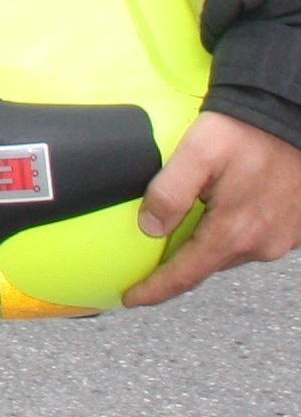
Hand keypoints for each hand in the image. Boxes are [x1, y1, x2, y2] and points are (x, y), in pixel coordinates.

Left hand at [123, 112, 300, 305]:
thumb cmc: (244, 132)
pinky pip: (254, 240)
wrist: (288, 118)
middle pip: (208, 263)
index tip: (131, 298)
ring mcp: (281, 239)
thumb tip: (150, 227)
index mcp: (233, 233)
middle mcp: (261, 244)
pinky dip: (233, 233)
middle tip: (152, 258)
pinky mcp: (294, 229)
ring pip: (231, 252)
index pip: (186, 275)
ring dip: (208, 245)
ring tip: (186, 228)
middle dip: (180, 264)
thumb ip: (169, 191)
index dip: (155, 290)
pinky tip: (222, 212)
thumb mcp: (196, 152)